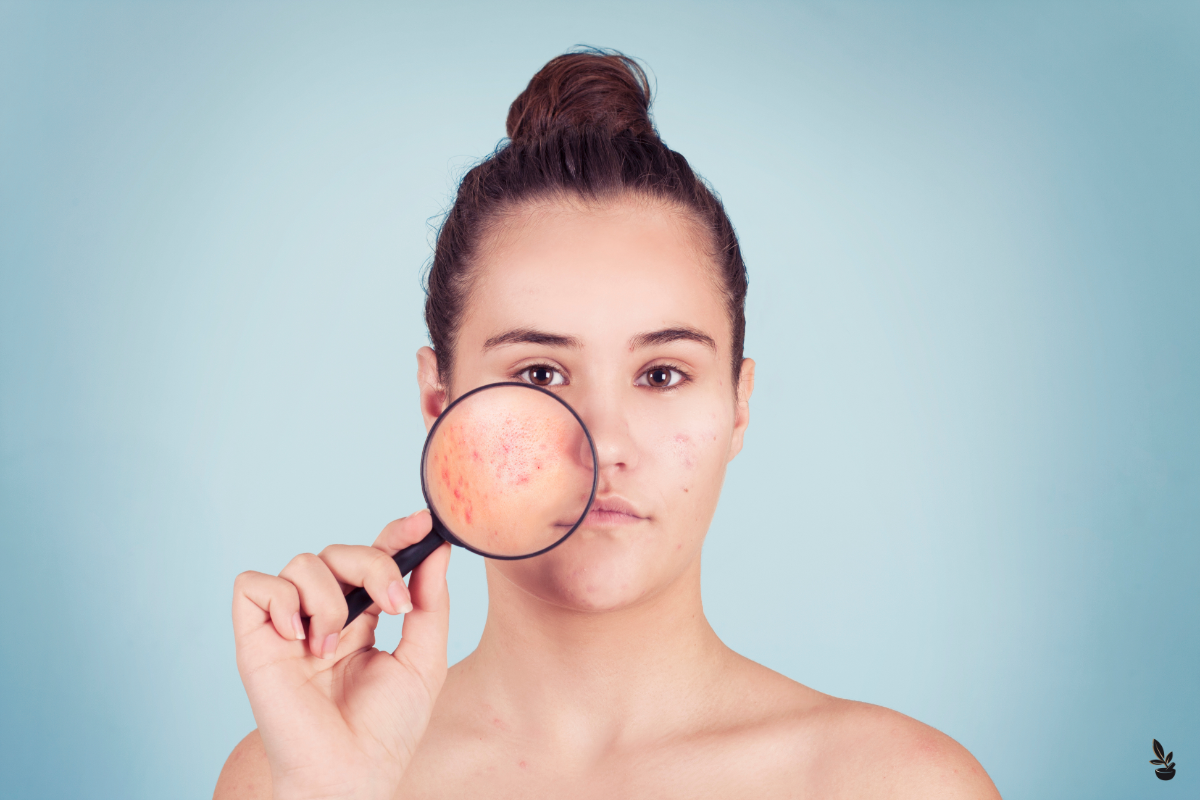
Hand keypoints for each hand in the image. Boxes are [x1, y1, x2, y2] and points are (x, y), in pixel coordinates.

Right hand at [231, 511, 449, 799]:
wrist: (353, 771)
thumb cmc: (387, 728)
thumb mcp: (424, 658)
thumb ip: (430, 602)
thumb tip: (438, 548)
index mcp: (363, 618)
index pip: (373, 558)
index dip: (394, 535)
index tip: (422, 522)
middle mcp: (324, 616)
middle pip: (341, 551)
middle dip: (374, 565)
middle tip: (394, 606)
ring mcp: (289, 626)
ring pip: (302, 561)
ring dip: (330, 597)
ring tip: (333, 646)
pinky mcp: (255, 640)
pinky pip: (254, 585)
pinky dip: (281, 600)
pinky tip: (299, 637)